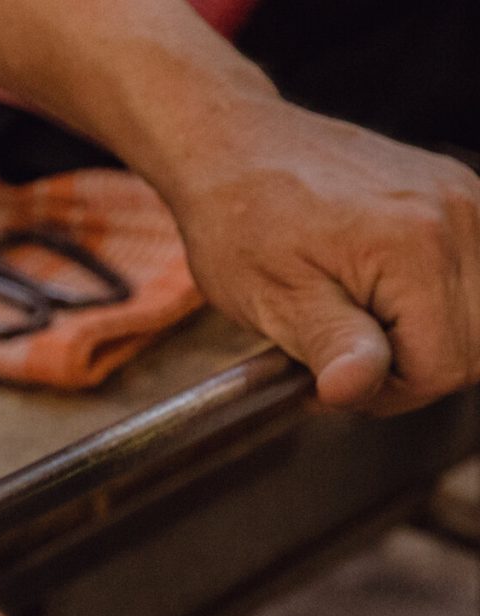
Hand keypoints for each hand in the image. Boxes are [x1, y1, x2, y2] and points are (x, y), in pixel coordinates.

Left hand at [157, 101, 479, 413]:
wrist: (238, 145)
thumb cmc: (242, 222)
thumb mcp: (272, 297)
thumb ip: (330, 345)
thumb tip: (352, 390)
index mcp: (415, 248)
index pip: (443, 368)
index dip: (387, 391)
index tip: (333, 372)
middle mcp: (460, 216)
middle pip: (476, 346)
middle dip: (416, 365)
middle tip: (346, 346)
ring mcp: (468, 198)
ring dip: (432, 332)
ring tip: (364, 317)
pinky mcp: (464, 191)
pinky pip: (478, 273)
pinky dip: (441, 296)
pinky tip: (387, 290)